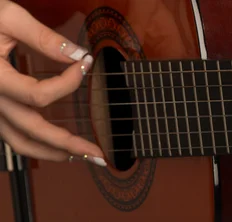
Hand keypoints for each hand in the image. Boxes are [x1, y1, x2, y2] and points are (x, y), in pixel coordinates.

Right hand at [0, 1, 104, 165]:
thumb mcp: (8, 17)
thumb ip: (43, 37)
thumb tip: (78, 54)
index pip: (38, 95)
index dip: (69, 82)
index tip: (86, 63)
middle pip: (32, 130)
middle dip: (68, 144)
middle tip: (98, 153)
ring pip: (20, 142)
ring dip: (53, 152)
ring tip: (83, 156)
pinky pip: (15, 135)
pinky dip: (39, 144)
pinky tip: (60, 145)